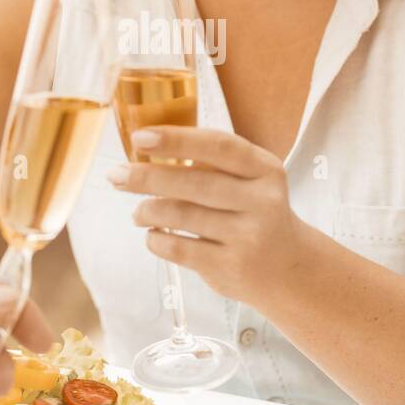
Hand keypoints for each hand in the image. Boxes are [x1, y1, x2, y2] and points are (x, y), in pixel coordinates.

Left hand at [108, 127, 304, 310]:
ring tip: (138, 212)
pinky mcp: (231, 266)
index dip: (176, 139)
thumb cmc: (253, 212)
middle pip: (194, 182)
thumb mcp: (250, 180)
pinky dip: (156, 239)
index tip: (139, 137)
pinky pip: (179, 248)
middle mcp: (262, 201)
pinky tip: (153, 234)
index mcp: (264, 169)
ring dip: (148, 210)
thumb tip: (146, 146)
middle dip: (147, 177)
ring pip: (182, 216)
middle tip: (116, 175)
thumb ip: (212, 163)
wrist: (287, 267)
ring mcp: (248, 236)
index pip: (218, 146)